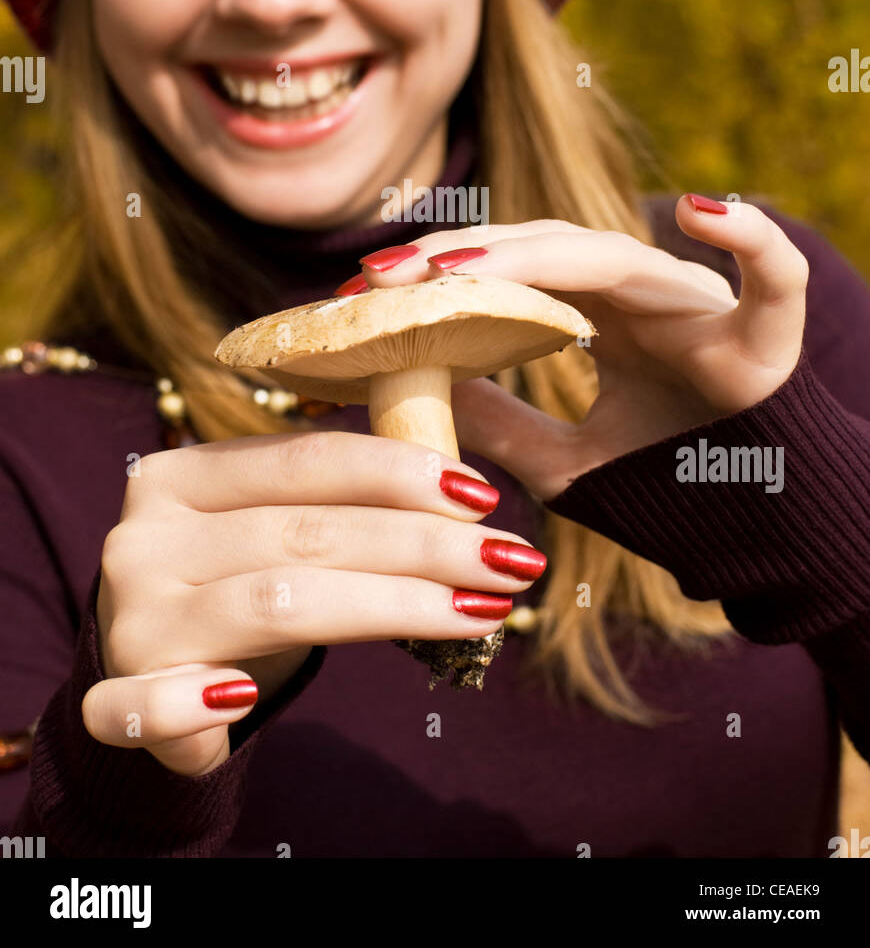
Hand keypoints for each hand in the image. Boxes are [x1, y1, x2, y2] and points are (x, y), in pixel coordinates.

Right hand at [84, 432, 542, 774]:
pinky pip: (145, 708)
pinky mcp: (117, 699)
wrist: (147, 665)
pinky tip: (246, 700)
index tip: (483, 496)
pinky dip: (193, 706)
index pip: (305, 461)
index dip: (399, 473)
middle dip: (423, 546)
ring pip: (272, 606)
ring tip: (479, 616)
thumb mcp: (276, 527)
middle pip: (305, 535)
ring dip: (390, 609)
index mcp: (181, 477)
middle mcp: (144, 540)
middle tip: (509, 561)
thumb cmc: (238, 581)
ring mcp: (128, 622)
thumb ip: (342, 502)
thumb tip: (467, 497)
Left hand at [353, 197, 808, 501]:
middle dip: (458, 258)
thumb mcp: (563, 464)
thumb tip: (416, 388)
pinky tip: (700, 212)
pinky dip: (749, 237)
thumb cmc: (669, 494)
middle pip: (541, 249)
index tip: (359, 293)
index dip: (437, 274)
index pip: (509, 271)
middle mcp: (642, 295)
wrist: (764, 540)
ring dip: (530, 254)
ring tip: (454, 269)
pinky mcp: (767, 334)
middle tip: (376, 277)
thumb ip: (499, 424)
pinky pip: (772, 272)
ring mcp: (700, 305)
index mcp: (598, 315)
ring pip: (612, 254)